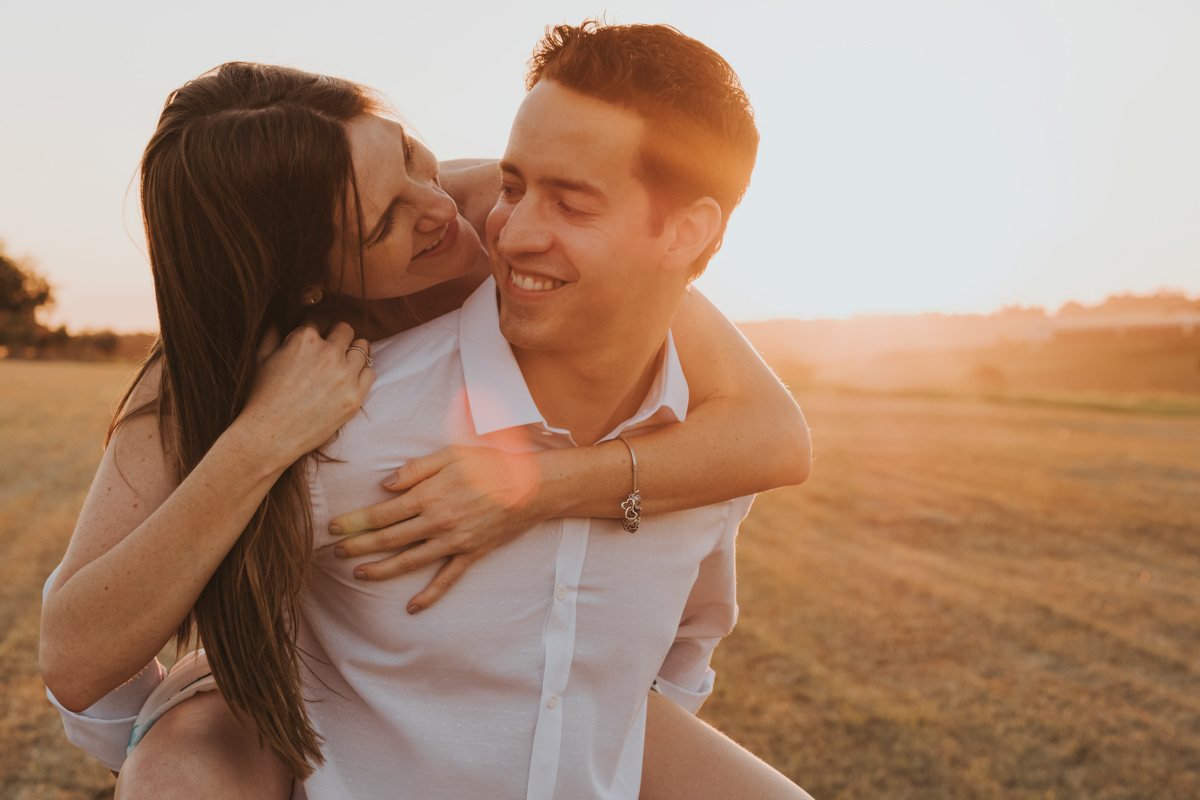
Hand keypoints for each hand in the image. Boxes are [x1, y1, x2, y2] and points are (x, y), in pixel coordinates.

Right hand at [234, 322, 374, 467]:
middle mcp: (329, 353)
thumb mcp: (260, 358)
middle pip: (346, 330)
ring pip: (363, 347)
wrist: (270, 435)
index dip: (312, 336)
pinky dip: (361, 374)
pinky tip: (348, 381)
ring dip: (352, 353)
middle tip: (328, 354)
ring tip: (340, 366)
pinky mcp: (355, 397)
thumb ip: (273, 333)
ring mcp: (345, 375)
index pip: (318, 323)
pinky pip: (370, 372)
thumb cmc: (261, 397)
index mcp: (305, 339)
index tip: (309, 349)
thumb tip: (280, 318)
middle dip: (337, 338)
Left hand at [329, 445, 543, 611]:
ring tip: (358, 574)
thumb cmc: (491, 464)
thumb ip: (415, 469)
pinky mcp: (471, 555)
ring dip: (380, 570)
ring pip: (408, 562)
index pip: (381, 514)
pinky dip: (428, 596)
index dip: (354, 522)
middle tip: (334, 553)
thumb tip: (384, 485)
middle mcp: (436, 522)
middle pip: (388, 540)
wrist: (532, 486)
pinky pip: (446, 580)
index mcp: (428, 496)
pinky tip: (411, 607)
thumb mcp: (451, 454)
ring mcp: (453, 542)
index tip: (333, 526)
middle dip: (357, 547)